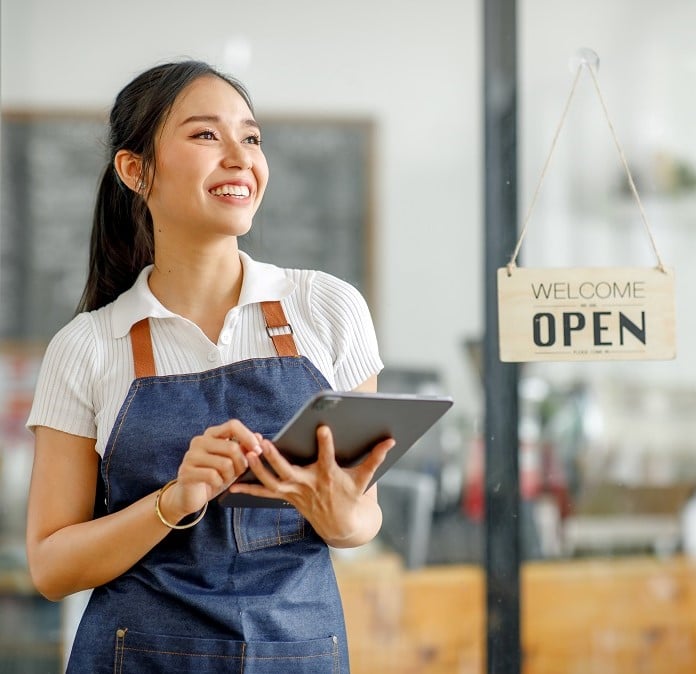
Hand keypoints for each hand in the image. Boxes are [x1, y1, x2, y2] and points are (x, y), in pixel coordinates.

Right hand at [159, 419, 262, 522]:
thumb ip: (244, 449)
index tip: (258, 450)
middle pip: (232, 447)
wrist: (190, 496)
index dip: (248, 437)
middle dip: (241, 463)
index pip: (233, 425)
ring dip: (230, 476)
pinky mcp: (186, 472)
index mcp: (211, 434)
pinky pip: (213, 476)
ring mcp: (191, 455)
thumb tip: (259, 437)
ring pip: (225, 463)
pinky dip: (219, 483)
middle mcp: (199, 441)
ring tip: (225, 479)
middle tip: (239, 472)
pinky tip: (215, 484)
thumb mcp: (233, 462)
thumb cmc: (214, 476)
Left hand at [227, 425, 394, 545]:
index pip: (328, 458)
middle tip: (263, 442)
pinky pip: (264, 494)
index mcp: (329, 477)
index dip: (326, 443)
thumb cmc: (352, 496)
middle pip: (289, 471)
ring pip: (272, 482)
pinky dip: (248, 490)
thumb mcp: (365, 479)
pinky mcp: (286, 497)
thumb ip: (376, 457)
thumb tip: (392, 439)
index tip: (322, 427)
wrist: (341, 526)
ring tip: (246, 452)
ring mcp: (295, 492)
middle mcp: (309, 485)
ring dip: (258, 469)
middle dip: (275, 457)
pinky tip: (230, 485)